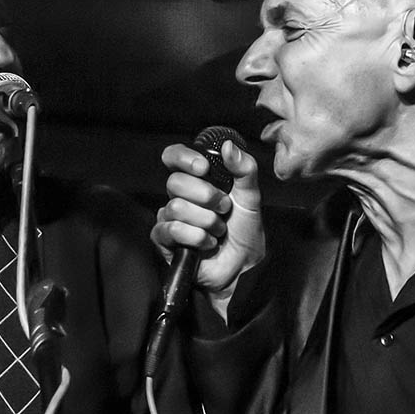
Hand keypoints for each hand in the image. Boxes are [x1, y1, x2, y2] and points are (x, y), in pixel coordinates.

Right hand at [152, 140, 264, 297]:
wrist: (243, 267)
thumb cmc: (244, 232)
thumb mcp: (250, 197)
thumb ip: (244, 169)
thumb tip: (228, 146)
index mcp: (197, 181)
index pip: (174, 157)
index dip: (184, 158)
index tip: (204, 168)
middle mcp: (180, 196)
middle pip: (175, 182)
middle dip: (207, 197)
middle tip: (224, 210)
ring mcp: (170, 218)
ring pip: (176, 207)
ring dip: (206, 221)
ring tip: (218, 231)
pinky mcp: (164, 240)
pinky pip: (172, 229)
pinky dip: (197, 237)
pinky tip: (207, 244)